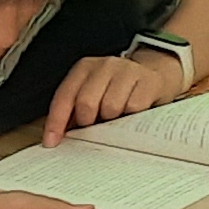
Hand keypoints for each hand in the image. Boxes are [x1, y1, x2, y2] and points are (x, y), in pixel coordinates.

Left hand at [44, 48, 194, 145]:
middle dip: (88, 122)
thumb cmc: (119, 89)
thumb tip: (58, 137)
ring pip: (110, 107)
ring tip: (116, 117)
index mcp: (84, 69)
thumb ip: (75, 110)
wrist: (156, 73)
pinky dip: (131, 117)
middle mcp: (104, 66)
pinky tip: (133, 114)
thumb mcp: (94, 93)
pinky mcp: (147, 81)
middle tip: (95, 127)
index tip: (51, 142)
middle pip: (86, 103)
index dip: (56, 122)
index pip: (64, 96)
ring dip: (112, 120)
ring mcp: (127, 71)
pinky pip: (134, 108)